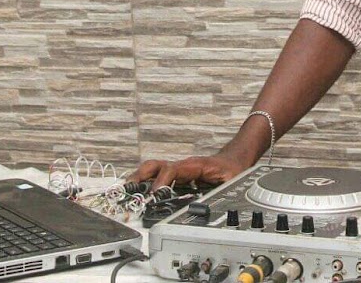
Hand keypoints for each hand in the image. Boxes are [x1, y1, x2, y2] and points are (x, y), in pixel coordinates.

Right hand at [127, 150, 249, 189]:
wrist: (234, 159)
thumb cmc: (232, 168)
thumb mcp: (231, 180)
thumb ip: (221, 189)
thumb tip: (210, 201)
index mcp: (193, 166)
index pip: (171, 170)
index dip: (161, 181)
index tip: (155, 194)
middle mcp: (182, 167)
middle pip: (155, 166)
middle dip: (140, 176)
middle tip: (128, 188)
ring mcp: (178, 171)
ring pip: (153, 170)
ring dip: (138, 179)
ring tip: (126, 191)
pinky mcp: (177, 177)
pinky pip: (158, 177)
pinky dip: (145, 183)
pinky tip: (138, 193)